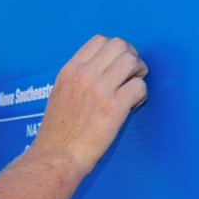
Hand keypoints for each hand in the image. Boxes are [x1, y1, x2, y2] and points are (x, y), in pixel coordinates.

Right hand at [34, 36, 147, 176]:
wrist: (57, 158)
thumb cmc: (58, 134)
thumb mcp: (60, 94)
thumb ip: (78, 78)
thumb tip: (103, 70)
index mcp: (70, 71)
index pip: (100, 41)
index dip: (115, 50)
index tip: (118, 65)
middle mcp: (84, 75)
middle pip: (119, 45)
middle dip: (131, 57)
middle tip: (132, 74)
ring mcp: (99, 90)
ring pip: (132, 61)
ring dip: (139, 73)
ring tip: (133, 88)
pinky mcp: (114, 107)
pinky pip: (139, 86)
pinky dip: (141, 95)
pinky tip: (132, 106)